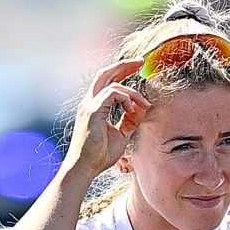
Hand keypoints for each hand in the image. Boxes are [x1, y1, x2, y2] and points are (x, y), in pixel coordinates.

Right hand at [63, 57, 148, 177]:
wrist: (85, 168)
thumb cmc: (99, 155)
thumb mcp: (121, 134)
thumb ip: (131, 119)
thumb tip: (143, 107)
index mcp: (93, 106)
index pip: (107, 81)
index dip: (122, 72)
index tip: (137, 68)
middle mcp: (88, 102)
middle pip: (105, 73)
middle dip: (124, 65)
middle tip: (141, 61)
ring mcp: (89, 106)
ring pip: (113, 84)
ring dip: (132, 92)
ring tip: (144, 104)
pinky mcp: (92, 111)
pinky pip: (112, 94)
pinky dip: (125, 98)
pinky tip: (131, 110)